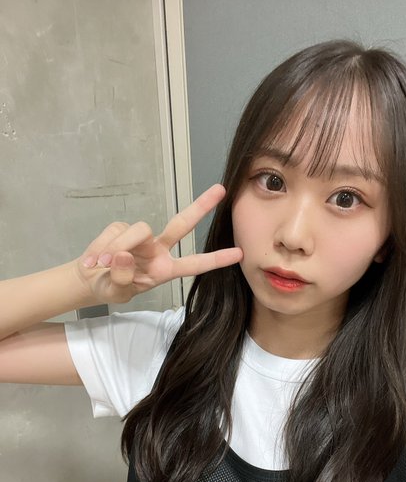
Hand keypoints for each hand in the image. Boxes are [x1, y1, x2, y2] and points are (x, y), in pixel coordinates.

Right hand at [76, 184, 242, 303]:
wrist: (89, 280)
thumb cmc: (111, 287)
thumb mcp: (118, 291)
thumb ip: (122, 277)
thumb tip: (123, 255)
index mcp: (165, 270)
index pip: (195, 264)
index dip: (216, 260)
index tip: (240, 254)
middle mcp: (157, 250)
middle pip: (181, 225)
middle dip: (200, 207)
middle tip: (220, 190)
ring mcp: (140, 239)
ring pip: (138, 231)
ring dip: (117, 248)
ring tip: (100, 264)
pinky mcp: (120, 228)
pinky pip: (115, 232)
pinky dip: (102, 246)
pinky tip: (94, 259)